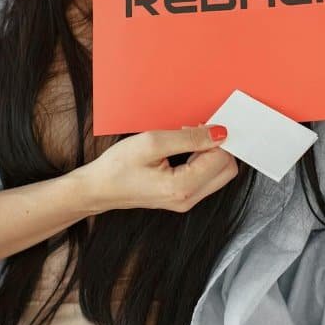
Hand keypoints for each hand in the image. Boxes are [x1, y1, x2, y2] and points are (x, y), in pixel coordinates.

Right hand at [74, 124, 238, 212]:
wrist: (98, 188)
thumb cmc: (118, 166)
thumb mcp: (152, 142)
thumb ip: (190, 137)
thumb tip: (220, 133)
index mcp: (183, 187)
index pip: (221, 159)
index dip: (216, 138)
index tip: (201, 123)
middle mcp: (189, 199)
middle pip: (227, 170)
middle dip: (218, 147)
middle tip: (195, 130)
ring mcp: (186, 201)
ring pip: (219, 174)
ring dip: (210, 152)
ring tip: (185, 138)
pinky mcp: (182, 197)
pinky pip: (206, 177)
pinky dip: (202, 160)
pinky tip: (184, 148)